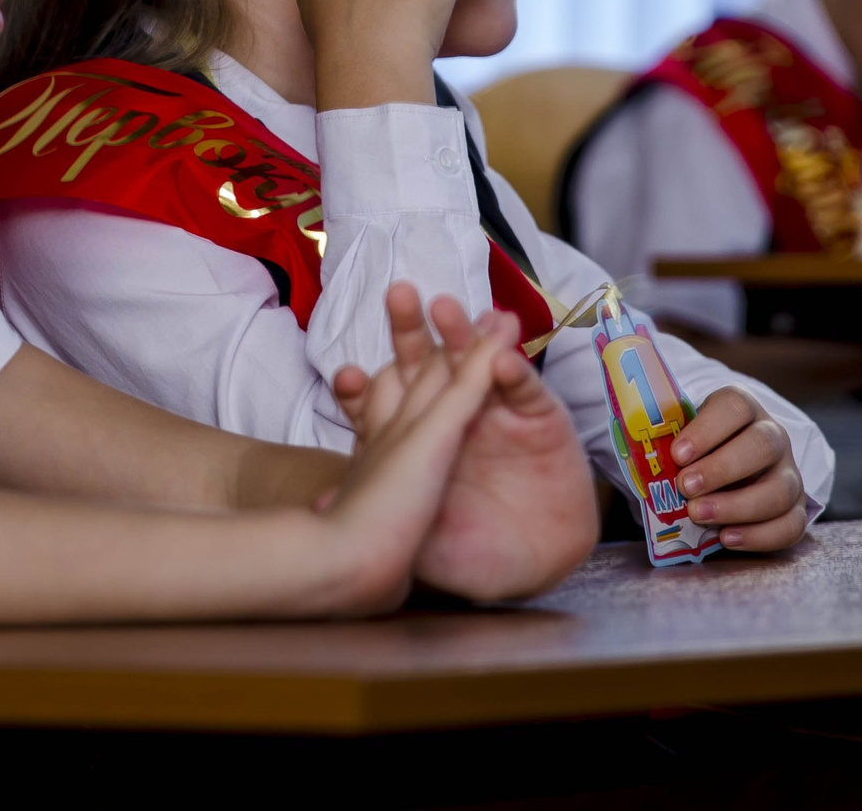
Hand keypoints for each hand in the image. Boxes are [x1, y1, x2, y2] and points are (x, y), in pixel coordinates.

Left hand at [334, 285, 595, 600]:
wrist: (538, 564)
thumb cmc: (474, 551)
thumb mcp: (422, 541)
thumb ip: (383, 516)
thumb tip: (320, 506)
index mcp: (418, 441)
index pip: (385, 405)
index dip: (365, 390)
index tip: (347, 379)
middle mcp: (453, 418)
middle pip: (425, 367)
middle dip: (410, 331)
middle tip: (397, 297)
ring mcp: (497, 414)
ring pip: (476, 364)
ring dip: (463, 335)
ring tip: (447, 311)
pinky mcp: (541, 422)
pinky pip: (526, 391)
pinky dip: (516, 374)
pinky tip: (503, 360)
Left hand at [667, 386, 807, 552]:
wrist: (727, 467)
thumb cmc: (697, 450)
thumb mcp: (682, 435)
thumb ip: (667, 442)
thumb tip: (642, 461)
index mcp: (743, 410)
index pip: (735, 407)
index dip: (707, 429)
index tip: (677, 453)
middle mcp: (772, 438)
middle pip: (762, 445)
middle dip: (721, 468)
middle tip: (684, 486)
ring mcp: (788, 474)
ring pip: (780, 489)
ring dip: (737, 505)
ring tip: (697, 514)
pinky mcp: (794, 510)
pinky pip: (791, 526)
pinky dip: (759, 536)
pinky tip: (725, 538)